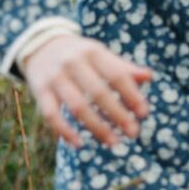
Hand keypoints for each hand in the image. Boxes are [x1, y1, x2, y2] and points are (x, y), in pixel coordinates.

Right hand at [20, 34, 153, 149]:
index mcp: (92, 52)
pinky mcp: (39, 90)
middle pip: (98, 92)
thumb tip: (149, 77)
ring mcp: (54, 77)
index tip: (143, 114)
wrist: (40, 46)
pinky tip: (78, 144)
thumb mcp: (99, 54)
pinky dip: (64, 131)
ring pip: (77, 106)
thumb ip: (122, 67)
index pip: (116, 75)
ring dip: (96, 127)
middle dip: (118, 115)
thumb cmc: (79, 55)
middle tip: (133, 133)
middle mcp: (72, 63)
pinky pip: (51, 115)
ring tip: (112, 142)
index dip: (131, 95)